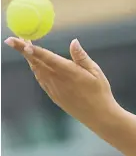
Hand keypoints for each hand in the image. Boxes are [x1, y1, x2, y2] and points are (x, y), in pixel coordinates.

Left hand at [4, 37, 120, 124]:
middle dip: (24, 51)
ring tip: (25, 49)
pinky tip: (37, 66)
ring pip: (37, 71)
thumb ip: (81, 57)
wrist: (98, 115)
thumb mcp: (95, 72)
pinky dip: (36, 70)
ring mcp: (53, 89)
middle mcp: (57, 80)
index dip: (29, 48)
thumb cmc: (100, 92)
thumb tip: (73, 41)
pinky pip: (41, 80)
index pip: (44, 57)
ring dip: (30, 60)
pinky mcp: (54, 96)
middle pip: (36, 63)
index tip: (17, 40)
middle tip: (15, 40)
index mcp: (67, 71)